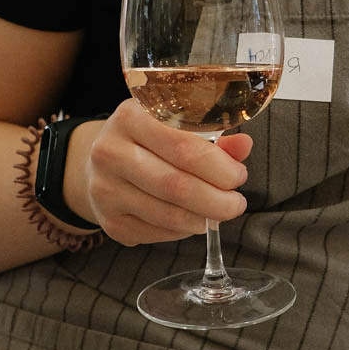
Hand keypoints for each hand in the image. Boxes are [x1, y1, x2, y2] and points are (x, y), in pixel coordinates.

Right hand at [80, 99, 252, 245]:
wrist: (104, 160)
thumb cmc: (150, 139)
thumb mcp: (176, 125)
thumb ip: (213, 136)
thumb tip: (244, 146)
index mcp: (131, 117)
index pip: (184, 147)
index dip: (220, 167)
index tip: (239, 175)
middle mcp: (110, 152)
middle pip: (176, 185)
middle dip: (217, 200)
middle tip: (236, 203)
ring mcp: (105, 189)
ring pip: (167, 214)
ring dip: (203, 219)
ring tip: (219, 213)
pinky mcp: (108, 221)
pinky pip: (156, 233)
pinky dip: (182, 231)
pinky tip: (192, 220)